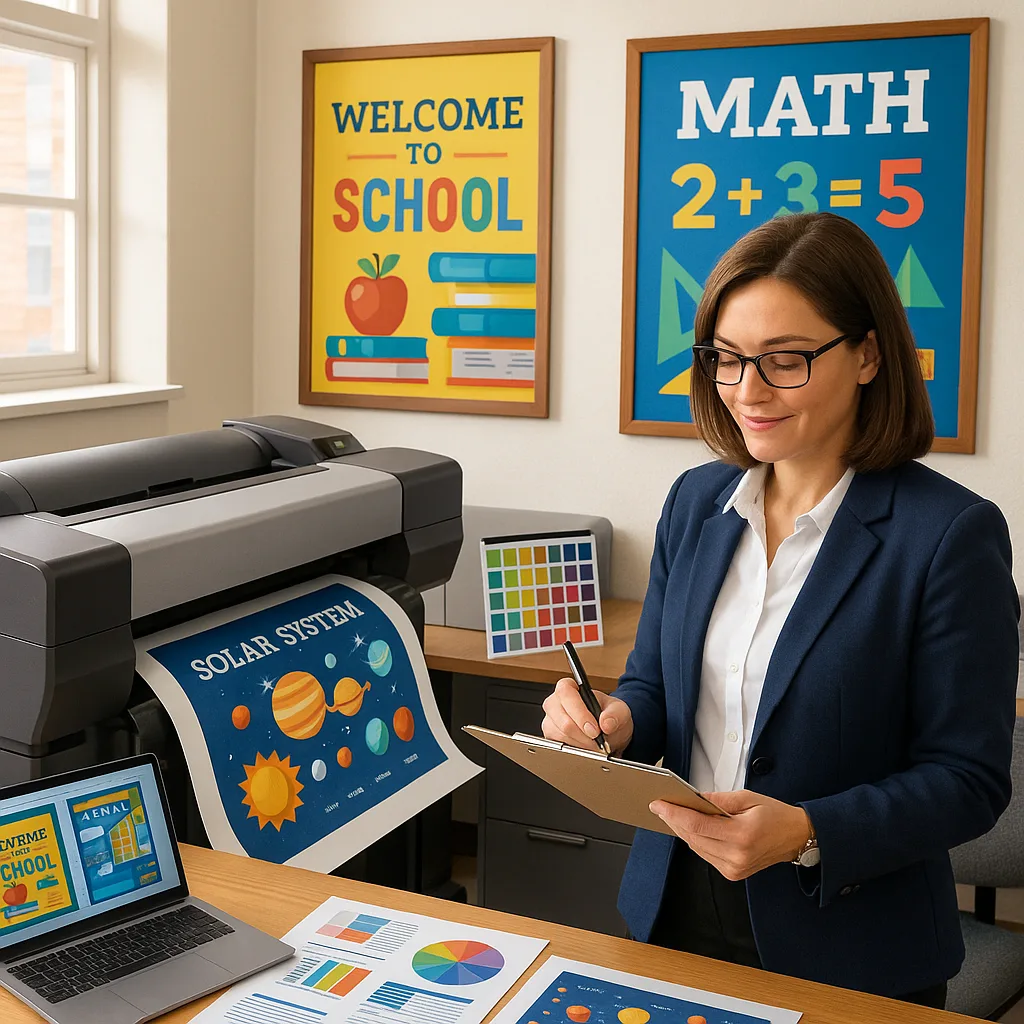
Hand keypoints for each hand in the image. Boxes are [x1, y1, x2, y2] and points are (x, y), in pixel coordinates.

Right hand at [541, 677, 633, 753]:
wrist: (608, 731)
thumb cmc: (608, 715)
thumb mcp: (619, 710)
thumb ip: (615, 714)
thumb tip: (606, 723)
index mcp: (569, 687)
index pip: (566, 694)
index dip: (580, 713)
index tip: (594, 729)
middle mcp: (555, 702)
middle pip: (563, 720)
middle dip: (583, 734)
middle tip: (597, 740)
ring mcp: (550, 721)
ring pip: (560, 736)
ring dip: (580, 744)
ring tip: (593, 743)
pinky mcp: (550, 737)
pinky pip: (558, 747)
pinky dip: (574, 750)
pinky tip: (584, 747)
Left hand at [650, 790, 811, 880]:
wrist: (796, 838)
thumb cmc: (775, 815)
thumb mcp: (748, 798)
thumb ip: (718, 800)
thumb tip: (693, 798)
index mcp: (742, 835)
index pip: (697, 826)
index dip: (674, 814)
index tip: (659, 804)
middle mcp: (737, 856)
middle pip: (693, 838)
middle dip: (674, 820)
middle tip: (660, 805)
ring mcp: (734, 868)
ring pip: (696, 847)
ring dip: (681, 830)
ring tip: (670, 814)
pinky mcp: (733, 873)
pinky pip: (705, 855)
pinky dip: (694, 840)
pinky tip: (688, 828)